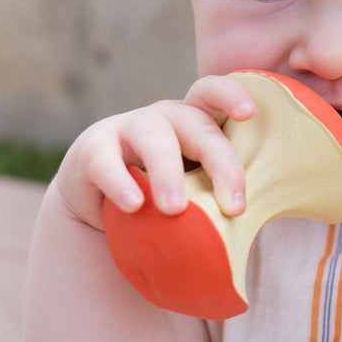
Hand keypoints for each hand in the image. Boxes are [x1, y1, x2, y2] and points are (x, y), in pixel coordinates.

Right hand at [55, 75, 253, 230]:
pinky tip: (133, 205)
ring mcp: (128, 128)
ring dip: (168, 172)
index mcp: (198, 121)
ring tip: (176, 209)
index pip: (215, 95)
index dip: (232, 95)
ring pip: (154, 137)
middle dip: (221, 163)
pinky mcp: (93, 150)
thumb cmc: (163, 193)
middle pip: (197, 124)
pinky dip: (120, 182)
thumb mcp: (194, 191)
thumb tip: (249, 246)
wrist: (99, 202)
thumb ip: (218, 204)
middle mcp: (167, 117)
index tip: (249, 113)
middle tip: (234, 208)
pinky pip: (106, 161)